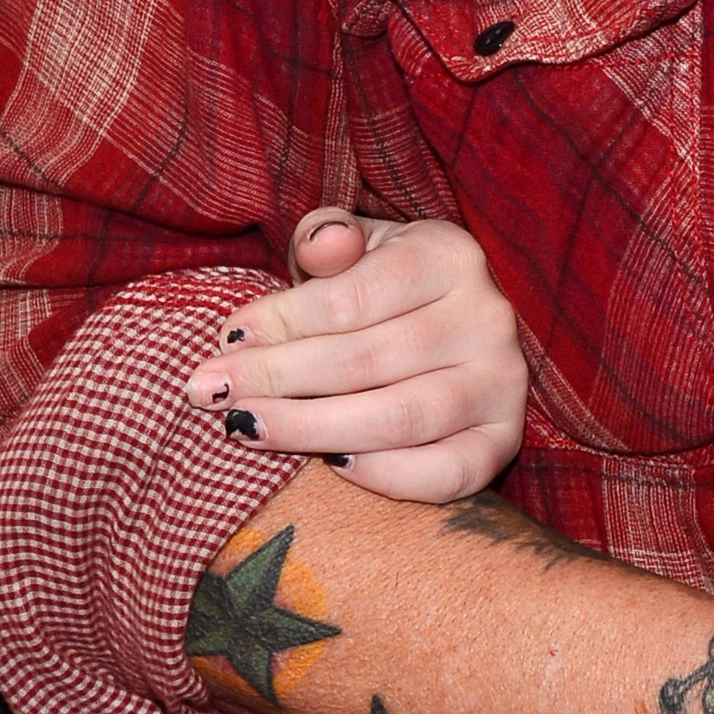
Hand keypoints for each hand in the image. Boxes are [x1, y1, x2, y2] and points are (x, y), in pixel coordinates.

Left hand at [184, 209, 529, 499]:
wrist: (450, 331)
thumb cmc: (382, 288)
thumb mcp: (355, 246)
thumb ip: (326, 237)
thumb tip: (321, 247)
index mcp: (449, 256)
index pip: (352, 297)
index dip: (281, 323)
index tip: (224, 342)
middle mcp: (487, 317)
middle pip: (365, 360)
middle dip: (275, 379)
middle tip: (208, 394)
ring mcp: (502, 384)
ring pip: (399, 418)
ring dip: (311, 428)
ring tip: (246, 428)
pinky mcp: (504, 441)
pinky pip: (445, 473)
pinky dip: (384, 476)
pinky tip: (329, 464)